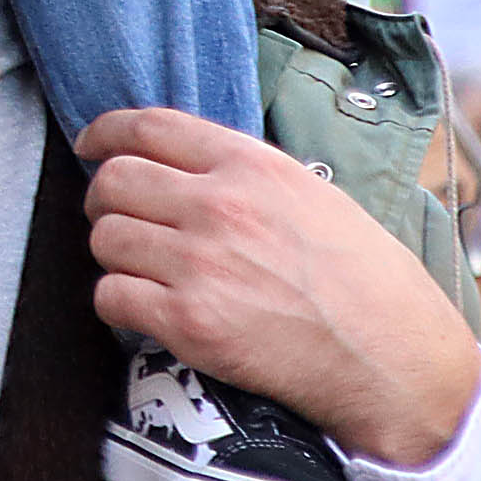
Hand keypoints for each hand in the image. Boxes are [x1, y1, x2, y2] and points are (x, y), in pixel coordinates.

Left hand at [79, 108, 480, 469]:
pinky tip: (146, 310)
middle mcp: (218, 205)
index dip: (106, 133)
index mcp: (250, 164)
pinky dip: (118, 304)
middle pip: (113, 181)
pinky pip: (111, 297)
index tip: (91, 145)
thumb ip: (243, 175)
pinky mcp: (188, 324)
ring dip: (114, 255)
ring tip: (144, 270)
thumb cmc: (361, 277)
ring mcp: (199, 264)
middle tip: (119, 220)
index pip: (149, 127)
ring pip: (105, 239)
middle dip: (104, 200)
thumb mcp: (310, 193)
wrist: (389, 354)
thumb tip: (183, 168)